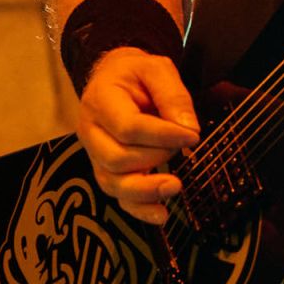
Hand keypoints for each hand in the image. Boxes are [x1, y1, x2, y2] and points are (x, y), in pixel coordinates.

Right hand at [77, 48, 200, 227]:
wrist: (114, 78)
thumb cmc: (137, 73)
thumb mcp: (158, 69)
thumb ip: (173, 95)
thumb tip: (189, 129)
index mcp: (101, 100)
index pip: (128, 127)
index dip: (162, 136)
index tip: (193, 136)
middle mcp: (90, 131)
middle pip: (117, 158)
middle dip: (155, 157)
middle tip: (182, 147)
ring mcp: (94, 154)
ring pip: (113, 183)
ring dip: (146, 189)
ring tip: (175, 186)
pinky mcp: (104, 169)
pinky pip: (116, 196)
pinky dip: (138, 208)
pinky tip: (161, 214)